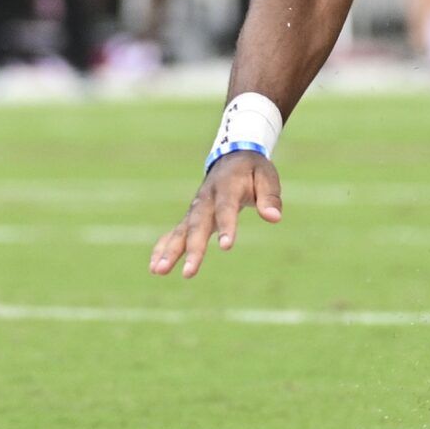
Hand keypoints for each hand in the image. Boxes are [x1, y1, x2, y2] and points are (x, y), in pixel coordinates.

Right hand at [149, 151, 281, 277]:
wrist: (232, 156)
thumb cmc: (253, 170)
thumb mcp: (267, 177)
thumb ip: (270, 197)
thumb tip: (274, 218)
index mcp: (227, 187)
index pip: (226, 208)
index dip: (226, 226)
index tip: (226, 246)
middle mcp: (206, 199)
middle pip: (198, 225)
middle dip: (193, 249)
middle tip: (189, 272)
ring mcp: (195, 208)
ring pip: (181, 231)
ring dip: (170, 251)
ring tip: (159, 271)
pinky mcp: (191, 217)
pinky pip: (174, 232)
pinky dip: (163, 247)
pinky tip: (155, 267)